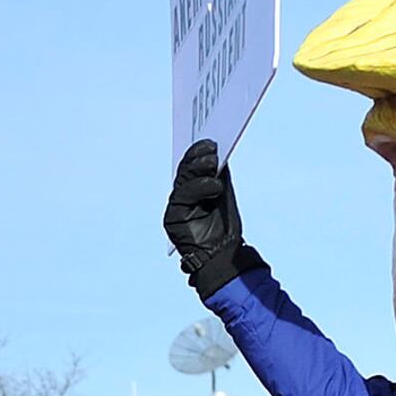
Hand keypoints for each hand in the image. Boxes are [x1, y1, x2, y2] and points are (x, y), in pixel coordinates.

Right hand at [165, 139, 254, 300]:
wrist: (222, 254)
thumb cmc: (224, 226)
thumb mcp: (224, 194)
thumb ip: (218, 175)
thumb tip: (216, 153)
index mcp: (193, 187)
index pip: (191, 164)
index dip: (198, 151)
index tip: (211, 141)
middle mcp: (181, 195)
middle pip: (185, 169)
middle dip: (197, 156)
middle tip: (212, 148)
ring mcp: (176, 206)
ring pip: (182, 180)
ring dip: (198, 168)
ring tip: (214, 163)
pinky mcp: (172, 218)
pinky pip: (183, 197)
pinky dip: (199, 188)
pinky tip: (214, 185)